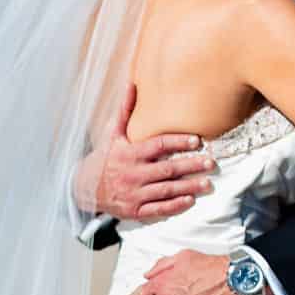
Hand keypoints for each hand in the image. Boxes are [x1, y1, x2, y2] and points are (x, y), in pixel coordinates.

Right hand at [75, 84, 214, 221]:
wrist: (85, 188)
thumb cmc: (105, 158)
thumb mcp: (112, 134)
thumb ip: (125, 111)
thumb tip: (132, 84)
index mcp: (129, 153)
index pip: (157, 146)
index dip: (177, 142)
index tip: (197, 140)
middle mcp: (133, 174)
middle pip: (167, 169)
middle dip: (190, 166)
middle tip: (210, 162)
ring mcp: (134, 193)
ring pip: (166, 190)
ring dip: (188, 186)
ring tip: (207, 183)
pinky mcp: (135, 210)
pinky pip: (158, 209)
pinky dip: (174, 206)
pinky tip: (189, 200)